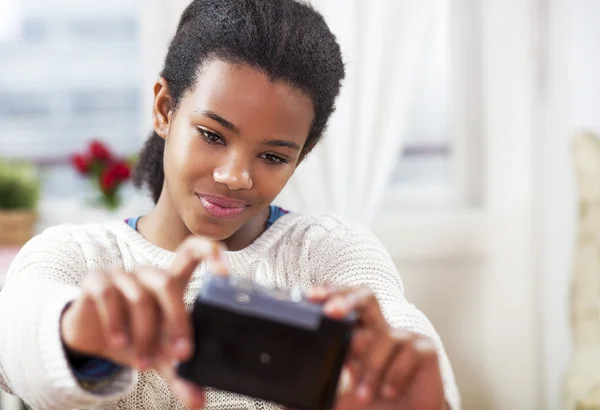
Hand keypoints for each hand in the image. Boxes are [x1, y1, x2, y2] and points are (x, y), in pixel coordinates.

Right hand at [60, 236, 228, 408]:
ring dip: (143, 333)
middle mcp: (148, 274)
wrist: (91, 336)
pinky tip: (118, 343)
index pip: (193, 251)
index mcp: (171, 282)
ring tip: (142, 363)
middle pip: (167, 282)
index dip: (210, 252)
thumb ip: (180, 374)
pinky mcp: (97, 280)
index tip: (225, 271)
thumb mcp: (159, 355)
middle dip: (177, 321)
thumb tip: (200, 403)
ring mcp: (122, 274)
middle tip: (182, 355)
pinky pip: (108, 295)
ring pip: (139, 296)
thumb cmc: (135, 336)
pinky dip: (115, 322)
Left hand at [307, 285, 445, 409]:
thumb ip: (316, 395)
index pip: (342, 302)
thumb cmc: (371, 409)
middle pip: (366, 296)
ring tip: (364, 395)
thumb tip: (286, 400)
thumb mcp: (337, 401)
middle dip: (348, 299)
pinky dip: (396, 373)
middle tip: (332, 311)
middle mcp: (378, 331)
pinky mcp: (424, 350)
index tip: (311, 296)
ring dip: (371, 367)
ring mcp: (403, 338)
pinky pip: (410, 350)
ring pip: (385, 335)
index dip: (329, 293)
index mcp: (356, 335)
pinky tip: (389, 391)